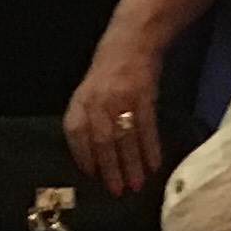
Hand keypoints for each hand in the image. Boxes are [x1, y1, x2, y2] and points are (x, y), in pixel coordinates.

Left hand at [63, 39, 167, 196]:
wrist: (133, 40)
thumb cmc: (108, 69)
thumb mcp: (89, 91)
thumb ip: (88, 118)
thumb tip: (93, 155)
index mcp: (80, 100)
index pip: (76, 133)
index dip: (83, 156)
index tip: (91, 177)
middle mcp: (98, 100)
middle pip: (102, 140)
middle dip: (110, 168)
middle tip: (117, 191)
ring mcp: (122, 98)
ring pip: (125, 137)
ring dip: (131, 164)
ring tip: (136, 185)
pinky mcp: (144, 96)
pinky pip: (146, 127)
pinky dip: (150, 147)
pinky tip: (154, 164)